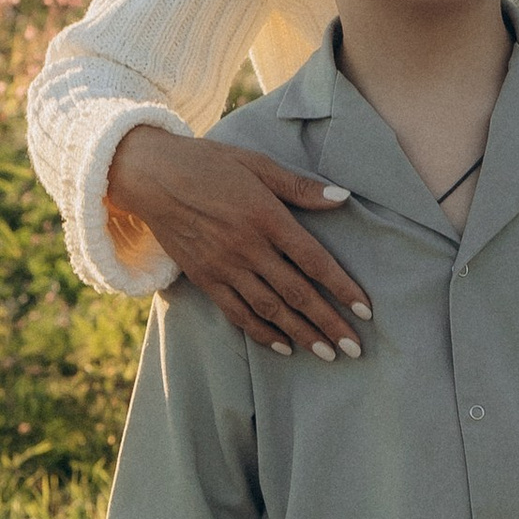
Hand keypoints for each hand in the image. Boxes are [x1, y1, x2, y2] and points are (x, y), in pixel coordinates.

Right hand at [108, 125, 372, 355]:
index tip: (366, 310)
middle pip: (297, 293)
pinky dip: (261, 333)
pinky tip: (283, 348)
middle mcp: (248, 247)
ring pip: (270, 309)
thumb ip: (300, 187)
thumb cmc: (209, 164)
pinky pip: (237, 313)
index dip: (342, 288)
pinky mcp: (204, 278)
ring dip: (301, 334)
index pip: (314, 260)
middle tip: (355, 349)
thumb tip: (344, 197)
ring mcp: (224, 266)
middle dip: (329, 323)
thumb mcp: (257, 164)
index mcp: (266, 217)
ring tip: (328, 355)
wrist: (151, 175)